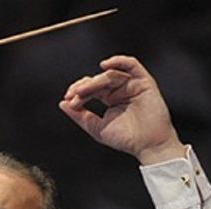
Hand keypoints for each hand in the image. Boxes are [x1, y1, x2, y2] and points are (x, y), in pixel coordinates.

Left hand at [59, 55, 185, 164]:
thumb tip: (62, 104)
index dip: (78, 92)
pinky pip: (131, 64)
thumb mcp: (96, 128)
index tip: (68, 99)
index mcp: (109, 99)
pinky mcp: (144, 82)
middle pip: (98, 81)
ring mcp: (132, 84)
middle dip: (84, 87)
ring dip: (95, 81)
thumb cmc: (125, 139)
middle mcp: (120, 89)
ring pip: (110, 75)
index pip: (91, 89)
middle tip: (73, 95)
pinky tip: (105, 65)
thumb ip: (80, 116)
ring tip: (84, 90)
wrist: (147, 145)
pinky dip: (118, 61)